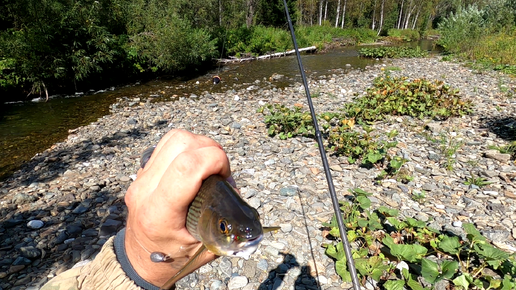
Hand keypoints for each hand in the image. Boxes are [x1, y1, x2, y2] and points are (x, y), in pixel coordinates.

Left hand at [124, 129, 231, 285]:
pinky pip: (167, 144)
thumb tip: (236, 194)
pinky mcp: (142, 172)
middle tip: (221, 172)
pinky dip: (188, 148)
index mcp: (160, 213)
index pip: (186, 166)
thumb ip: (224, 223)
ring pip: (174, 138)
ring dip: (199, 145)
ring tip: (210, 166)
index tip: (226, 176)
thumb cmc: (172, 259)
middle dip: (211, 149)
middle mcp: (146, 190)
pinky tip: (196, 166)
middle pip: (181, 143)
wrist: (140, 262)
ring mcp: (141, 178)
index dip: (215, 160)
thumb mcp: (204, 248)